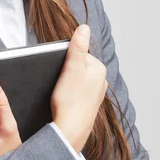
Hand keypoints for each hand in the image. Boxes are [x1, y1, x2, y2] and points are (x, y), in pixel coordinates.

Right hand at [51, 24, 107, 152]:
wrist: (69, 131)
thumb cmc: (69, 101)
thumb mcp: (71, 69)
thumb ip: (78, 47)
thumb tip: (85, 27)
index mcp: (99, 69)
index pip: (78, 53)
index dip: (64, 60)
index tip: (58, 70)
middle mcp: (101, 81)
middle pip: (77, 67)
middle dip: (65, 72)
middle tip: (57, 82)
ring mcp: (96, 95)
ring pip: (76, 81)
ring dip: (66, 84)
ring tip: (60, 93)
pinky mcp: (88, 106)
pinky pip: (76, 94)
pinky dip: (68, 96)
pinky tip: (62, 102)